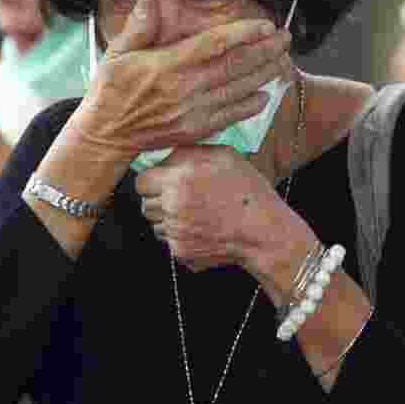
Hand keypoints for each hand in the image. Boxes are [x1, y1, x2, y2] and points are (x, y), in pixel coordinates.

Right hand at [68, 0, 291, 158]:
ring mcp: (192, 112)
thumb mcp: (116, 53)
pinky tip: (266, 94)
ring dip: (264, 75)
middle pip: (234, 66)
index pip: (214, 45)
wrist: (107, 135)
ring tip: (283, 61)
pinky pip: (230, 116)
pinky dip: (250, 106)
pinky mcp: (195, 130)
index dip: (243, 34)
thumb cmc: (111, 90)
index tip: (265, 25)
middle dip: (264, 51)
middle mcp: (184, 89)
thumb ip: (138, 26)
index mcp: (167, 66)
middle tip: (285, 38)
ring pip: (237, 90)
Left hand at [136, 145, 307, 273]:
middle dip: (159, 200)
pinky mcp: (180, 251)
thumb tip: (163, 157)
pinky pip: (168, 241)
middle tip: (181, 198)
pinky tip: (200, 229)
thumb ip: (188, 153)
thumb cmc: (247, 190)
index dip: (152, 181)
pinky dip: (180, 236)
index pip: (141, 181)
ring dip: (167, 219)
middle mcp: (172, 206)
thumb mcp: (223, 156)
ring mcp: (175, 231)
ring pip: (155, 224)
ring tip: (194, 214)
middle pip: (145, 204)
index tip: (163, 182)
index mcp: (178, 179)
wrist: (263, 231)